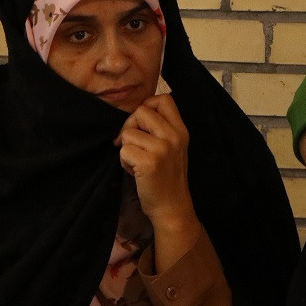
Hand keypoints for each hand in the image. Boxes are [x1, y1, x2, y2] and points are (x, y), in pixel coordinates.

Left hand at [116, 95, 201, 270]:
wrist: (172, 207)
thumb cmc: (167, 178)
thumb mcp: (173, 148)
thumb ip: (160, 128)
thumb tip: (134, 114)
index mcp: (181, 130)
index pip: (163, 99)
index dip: (147, 106)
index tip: (143, 125)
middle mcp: (174, 136)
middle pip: (141, 111)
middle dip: (130, 126)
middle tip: (134, 144)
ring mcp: (162, 149)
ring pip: (128, 132)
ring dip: (127, 148)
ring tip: (138, 162)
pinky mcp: (149, 162)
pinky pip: (123, 151)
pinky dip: (124, 162)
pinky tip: (135, 172)